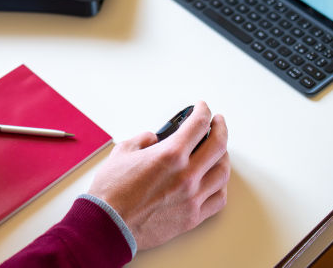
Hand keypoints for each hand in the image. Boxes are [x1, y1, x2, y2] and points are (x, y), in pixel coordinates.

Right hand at [86, 101, 229, 249]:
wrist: (109, 224)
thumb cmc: (112, 191)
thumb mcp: (122, 152)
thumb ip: (142, 140)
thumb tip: (153, 138)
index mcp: (171, 155)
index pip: (198, 125)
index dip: (203, 111)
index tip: (203, 108)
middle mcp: (187, 175)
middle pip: (218, 146)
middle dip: (220, 128)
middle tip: (217, 123)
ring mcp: (193, 197)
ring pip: (223, 173)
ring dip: (223, 157)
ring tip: (219, 151)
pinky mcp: (193, 217)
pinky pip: (218, 199)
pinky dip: (221, 186)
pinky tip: (216, 180)